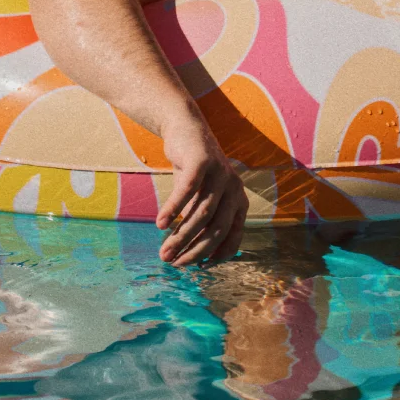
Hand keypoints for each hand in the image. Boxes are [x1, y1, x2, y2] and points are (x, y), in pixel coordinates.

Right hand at [156, 121, 247, 266]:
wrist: (185, 130)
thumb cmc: (193, 171)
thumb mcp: (200, 200)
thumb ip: (199, 223)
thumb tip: (188, 256)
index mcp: (238, 202)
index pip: (233, 237)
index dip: (216, 255)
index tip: (197, 268)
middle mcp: (235, 189)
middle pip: (217, 229)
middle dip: (194, 251)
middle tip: (173, 263)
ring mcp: (221, 174)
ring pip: (202, 214)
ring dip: (181, 236)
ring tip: (164, 251)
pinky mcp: (203, 161)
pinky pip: (188, 190)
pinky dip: (174, 209)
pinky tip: (161, 224)